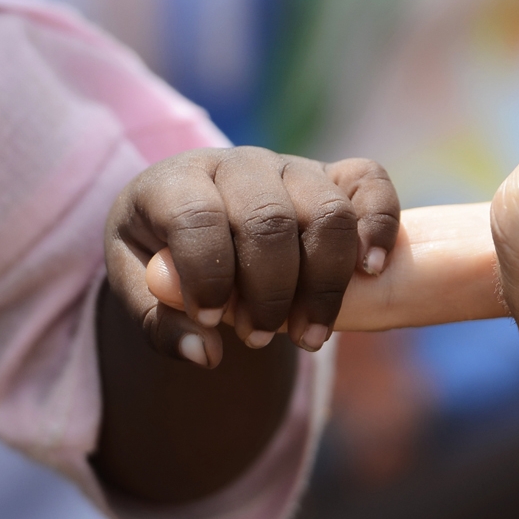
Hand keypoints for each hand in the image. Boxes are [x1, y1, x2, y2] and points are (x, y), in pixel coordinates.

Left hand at [104, 146, 399, 365]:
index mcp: (177, 181)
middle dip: (270, 292)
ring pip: (328, 212)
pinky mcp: (336, 176)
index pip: (198, 216)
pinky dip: (379, 225)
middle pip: (271, 220)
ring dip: (325, 283)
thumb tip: (207, 354)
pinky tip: (371, 272)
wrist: (200, 227)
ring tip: (311, 335)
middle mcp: (240, 164)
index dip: (208, 274)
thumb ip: (161, 323)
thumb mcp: (139, 292)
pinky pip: (372, 184)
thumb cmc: (167, 260)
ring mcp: (294, 167)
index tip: (210, 320)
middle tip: (258, 339)